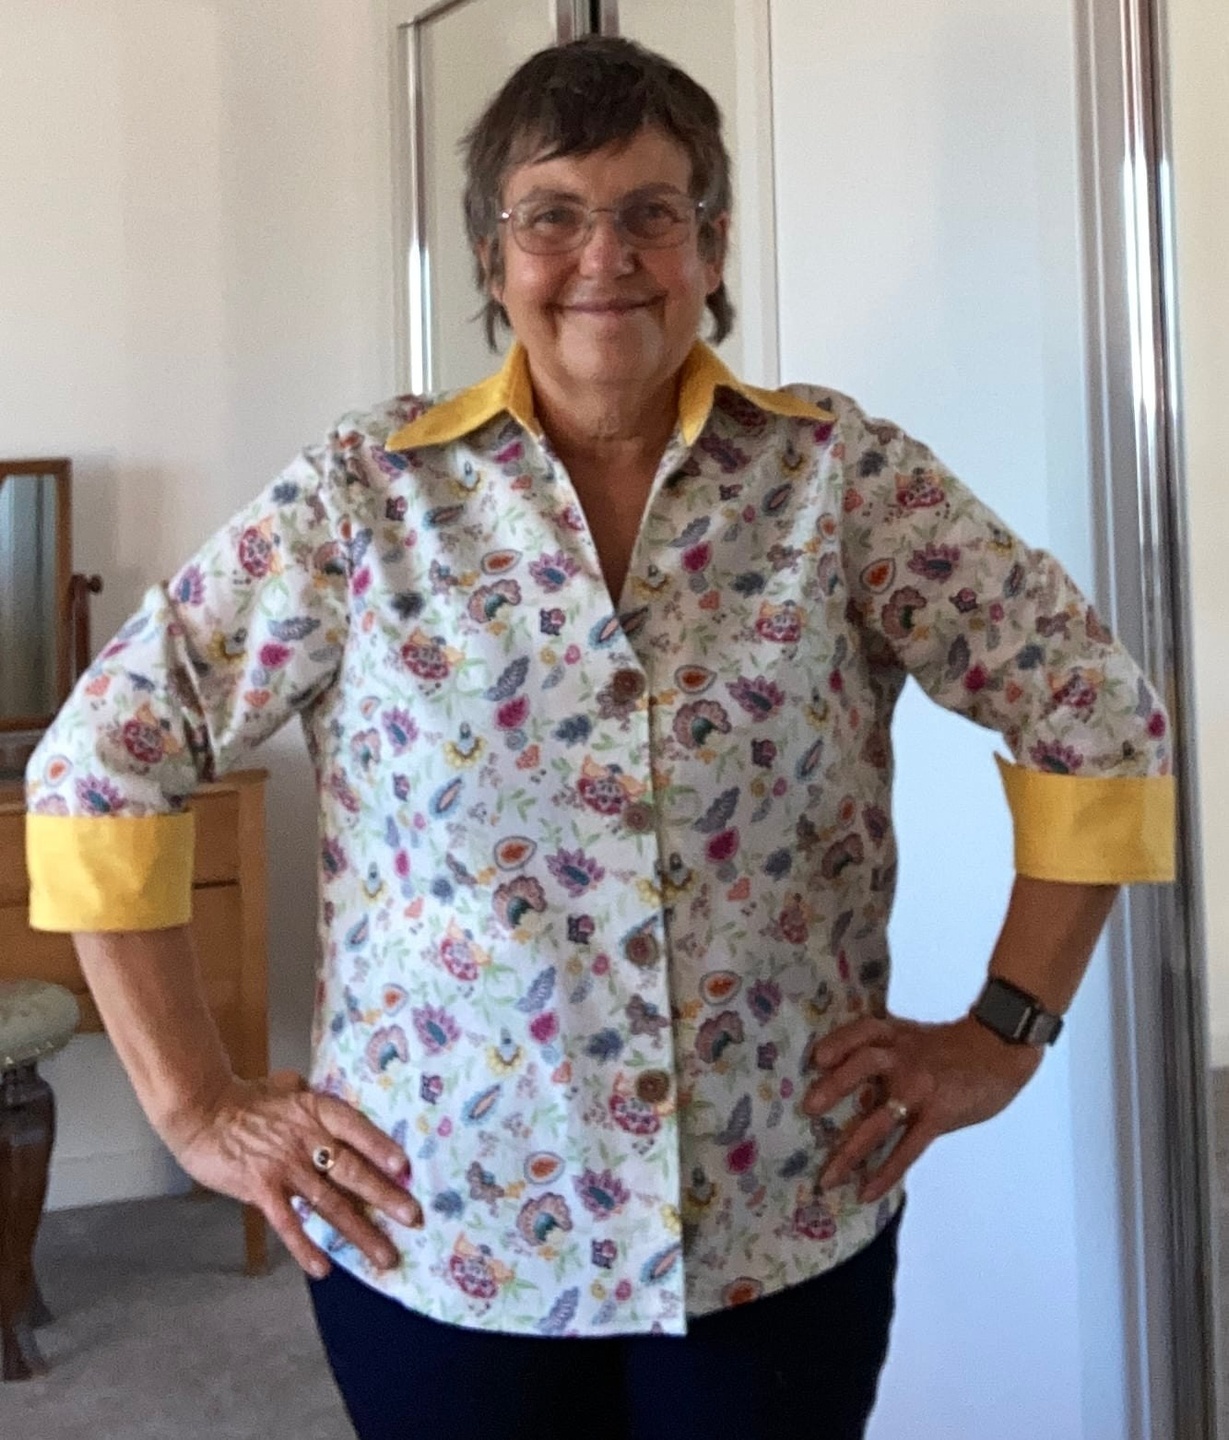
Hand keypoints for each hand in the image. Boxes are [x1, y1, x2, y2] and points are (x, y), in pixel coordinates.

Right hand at [165, 1070, 421, 1278]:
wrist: (200, 1110)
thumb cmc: (245, 1098)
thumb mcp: (287, 1087)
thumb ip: (311, 1097)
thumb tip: (327, 1095)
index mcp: (316, 1110)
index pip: (357, 1128)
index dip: (382, 1147)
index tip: (407, 1169)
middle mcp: (307, 1139)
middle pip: (353, 1171)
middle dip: (386, 1198)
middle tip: (414, 1219)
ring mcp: (285, 1166)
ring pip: (330, 1203)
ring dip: (360, 1232)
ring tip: (385, 1257)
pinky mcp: (260, 1189)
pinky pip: (288, 1222)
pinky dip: (306, 1246)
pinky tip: (324, 1268)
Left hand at [802, 1014, 1041, 1203]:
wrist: (1001, 1049)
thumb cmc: (954, 1046)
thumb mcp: (915, 1037)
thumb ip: (887, 1053)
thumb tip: (850, 1083)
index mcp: (896, 1036)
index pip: (861, 1032)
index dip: (838, 1042)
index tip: (817, 1058)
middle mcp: (904, 1058)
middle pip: (863, 1066)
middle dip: (834, 1087)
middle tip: (808, 1108)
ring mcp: (921, 1089)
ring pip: (879, 1120)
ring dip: (851, 1150)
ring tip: (828, 1177)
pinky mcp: (938, 1116)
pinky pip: (907, 1149)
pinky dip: (885, 1172)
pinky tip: (867, 1191)